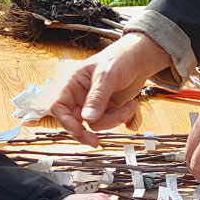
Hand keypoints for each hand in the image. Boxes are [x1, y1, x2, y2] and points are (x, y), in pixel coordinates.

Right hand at [50, 32, 173, 145]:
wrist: (141, 59)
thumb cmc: (120, 58)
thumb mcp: (107, 75)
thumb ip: (97, 97)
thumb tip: (87, 118)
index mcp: (73, 84)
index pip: (59, 107)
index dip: (66, 122)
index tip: (79, 131)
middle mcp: (81, 96)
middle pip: (78, 121)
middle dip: (93, 127)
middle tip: (96, 141)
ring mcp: (95, 104)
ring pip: (97, 124)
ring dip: (115, 119)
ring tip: (130, 105)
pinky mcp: (108, 110)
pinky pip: (110, 122)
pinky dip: (123, 118)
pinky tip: (132, 106)